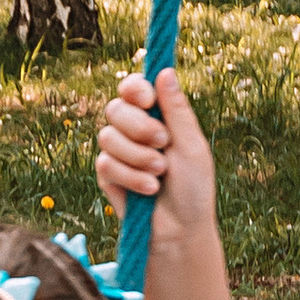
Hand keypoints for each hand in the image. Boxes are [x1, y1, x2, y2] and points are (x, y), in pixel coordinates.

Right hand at [94, 67, 218, 254]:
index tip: (148, 101)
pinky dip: (131, 177)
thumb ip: (177, 110)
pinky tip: (149, 190)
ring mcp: (118, 152)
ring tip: (160, 173)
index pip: (132, 88)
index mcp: (156, 117)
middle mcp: (133, 130)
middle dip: (139, 127)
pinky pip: (106, 163)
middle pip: (115, 108)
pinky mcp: (106, 175)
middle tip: (162, 143)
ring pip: (107, 136)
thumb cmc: (193, 188)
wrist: (180, 229)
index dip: (134, 89)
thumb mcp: (192, 145)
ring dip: (138, 156)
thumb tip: (165, 71)